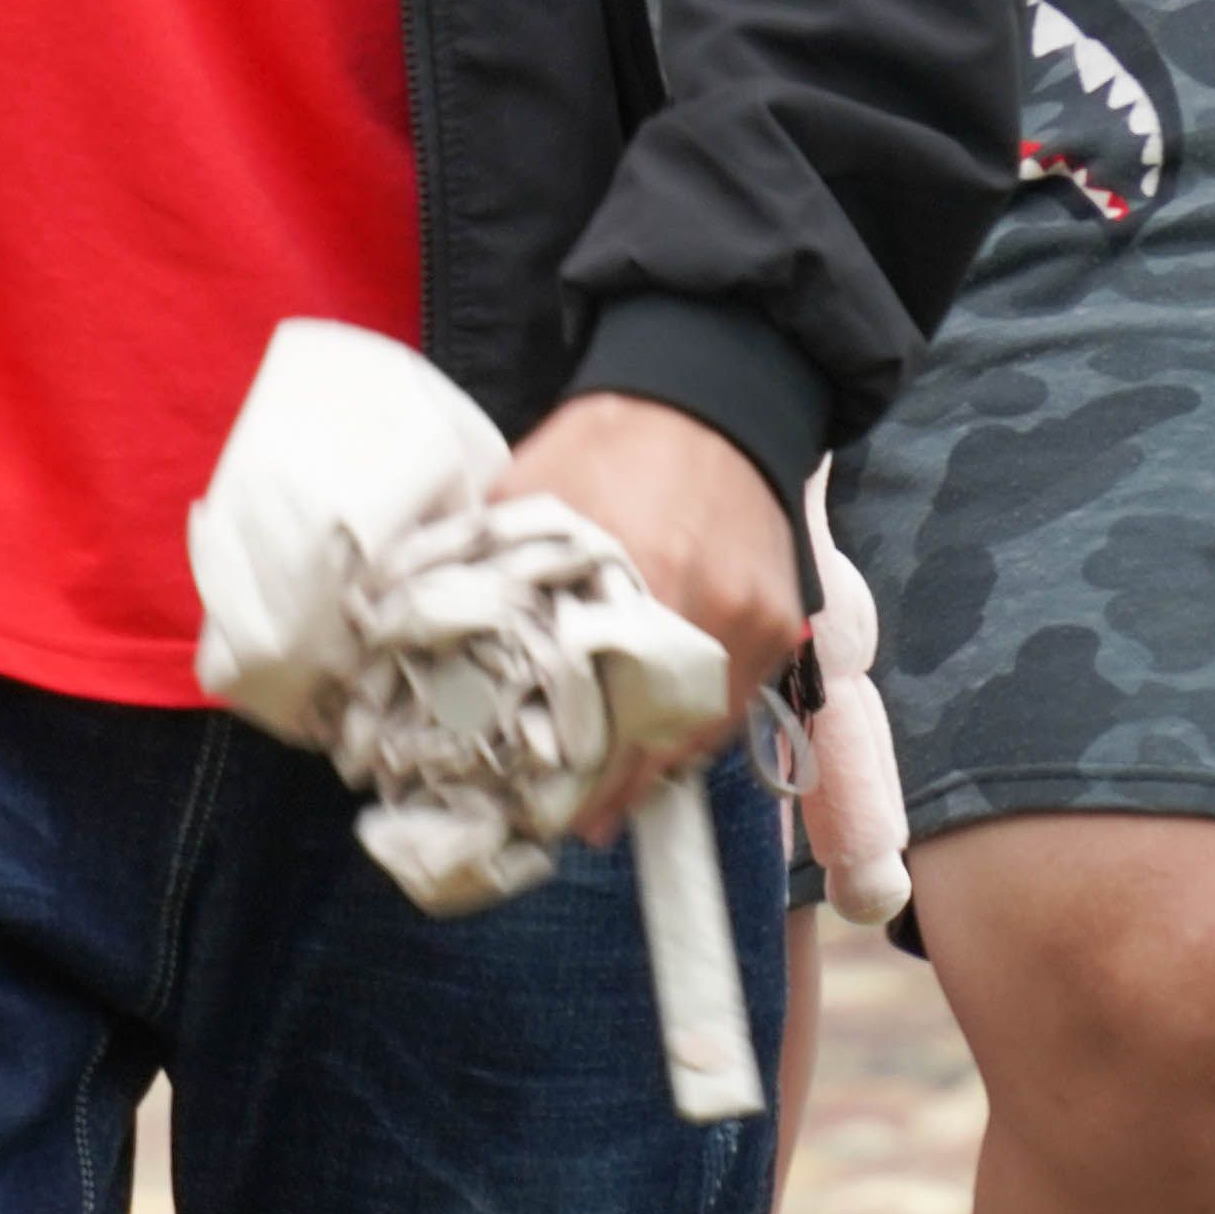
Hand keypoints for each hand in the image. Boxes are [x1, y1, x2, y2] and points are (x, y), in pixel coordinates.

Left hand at [495, 394, 801, 838]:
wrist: (710, 395)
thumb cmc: (603, 445)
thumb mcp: (526, 497)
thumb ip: (493, 572)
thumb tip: (437, 639)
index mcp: (619, 575)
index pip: (593, 705)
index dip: (567, 765)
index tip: (538, 803)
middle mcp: (692, 607)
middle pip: (651, 733)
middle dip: (609, 783)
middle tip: (571, 818)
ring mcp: (744, 620)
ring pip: (701, 729)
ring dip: (656, 765)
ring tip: (612, 797)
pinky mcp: (776, 622)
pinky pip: (736, 702)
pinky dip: (698, 728)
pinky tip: (662, 745)